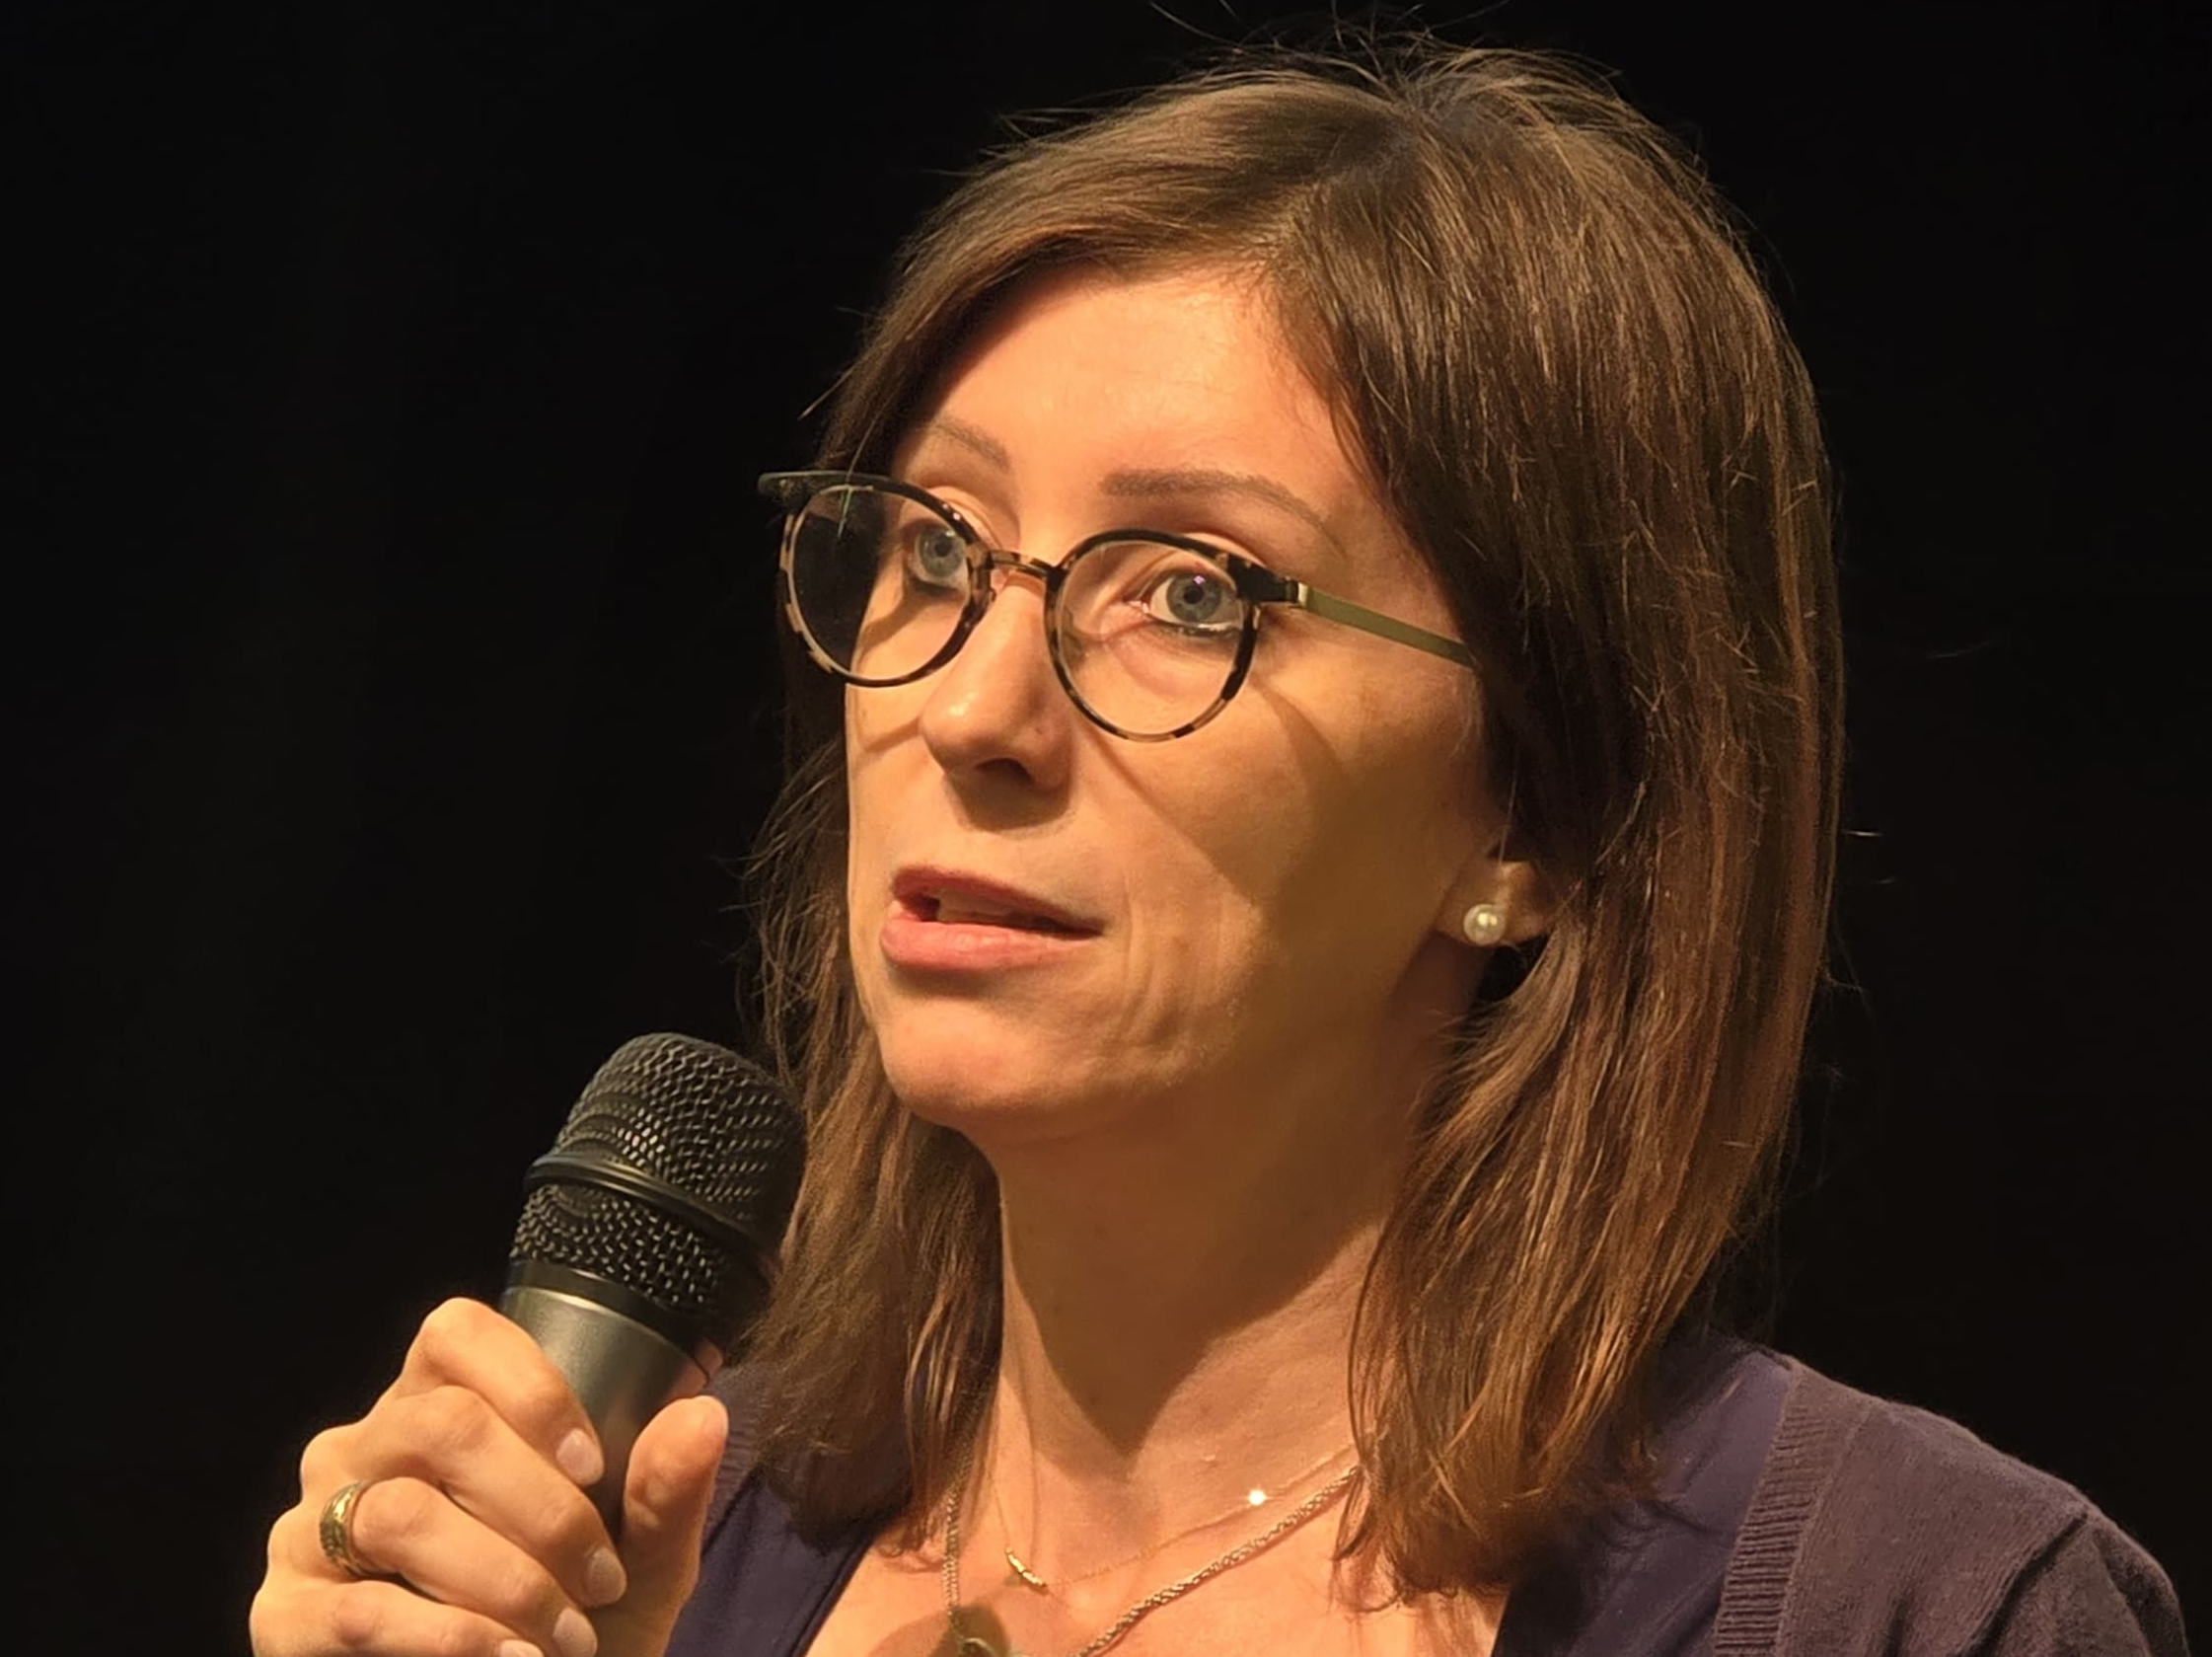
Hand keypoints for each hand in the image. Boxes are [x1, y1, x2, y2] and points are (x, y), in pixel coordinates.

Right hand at [250, 1297, 728, 1656]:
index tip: (593, 1463)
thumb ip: (664, 1493)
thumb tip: (703, 1414)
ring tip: (565, 1636)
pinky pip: (361, 1610)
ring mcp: (308, 1529)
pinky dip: (451, 1637)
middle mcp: (360, 1448)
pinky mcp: (283, 1616)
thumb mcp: (638, 1564)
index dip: (529, 1385)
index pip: (454, 1333)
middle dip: (541, 1506)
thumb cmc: (571, 1627)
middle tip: (602, 1578)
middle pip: (443, 1423)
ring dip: (505, 1580)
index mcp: (435, 1407)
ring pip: (403, 1513)